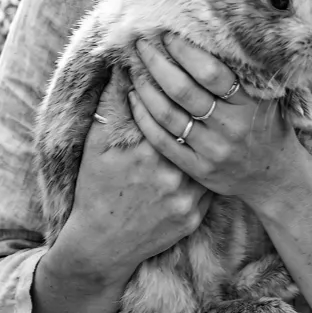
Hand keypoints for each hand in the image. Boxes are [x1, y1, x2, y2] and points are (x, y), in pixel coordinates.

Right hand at [54, 69, 210, 283]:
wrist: (102, 244)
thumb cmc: (95, 189)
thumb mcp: (96, 146)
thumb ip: (109, 106)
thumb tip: (120, 68)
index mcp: (145, 150)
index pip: (170, 109)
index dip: (176, 88)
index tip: (180, 70)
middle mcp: (169, 174)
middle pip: (192, 131)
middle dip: (198, 110)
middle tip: (204, 92)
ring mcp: (185, 198)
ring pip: (207, 156)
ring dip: (211, 139)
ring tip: (215, 122)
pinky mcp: (195, 216)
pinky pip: (209, 184)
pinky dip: (209, 169)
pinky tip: (212, 155)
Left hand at [125, 34, 309, 207]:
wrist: (275, 179)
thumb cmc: (268, 129)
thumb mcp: (265, 99)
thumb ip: (242, 76)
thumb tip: (206, 38)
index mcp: (248, 105)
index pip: (211, 73)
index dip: (185, 52)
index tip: (168, 35)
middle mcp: (229, 128)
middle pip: (183, 91)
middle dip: (158, 64)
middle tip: (142, 45)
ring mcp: (212, 151)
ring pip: (168, 115)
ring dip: (146, 89)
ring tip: (135, 70)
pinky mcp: (197, 169)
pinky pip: (163, 141)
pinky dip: (144, 118)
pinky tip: (134, 100)